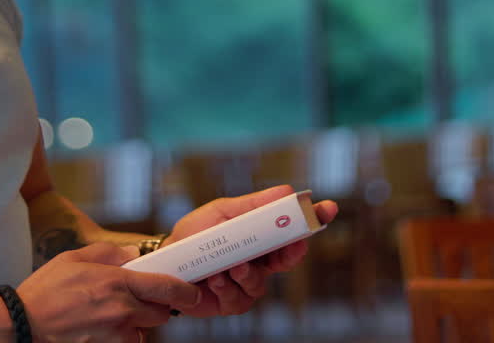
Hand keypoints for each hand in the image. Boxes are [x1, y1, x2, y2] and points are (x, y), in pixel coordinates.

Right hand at [17, 242, 202, 342]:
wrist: (21, 326)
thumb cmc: (43, 292)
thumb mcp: (72, 258)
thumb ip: (107, 254)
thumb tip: (132, 254)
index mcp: (116, 283)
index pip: (165, 287)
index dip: (184, 291)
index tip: (193, 292)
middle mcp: (121, 311)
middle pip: (160, 313)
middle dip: (156, 306)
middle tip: (140, 300)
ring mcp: (115, 335)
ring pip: (144, 331)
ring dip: (138, 324)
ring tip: (113, 316)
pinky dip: (124, 338)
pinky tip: (104, 329)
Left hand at [165, 184, 338, 317]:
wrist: (165, 261)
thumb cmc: (194, 235)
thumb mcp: (222, 212)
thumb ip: (254, 205)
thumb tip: (287, 190)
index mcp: (260, 235)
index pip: (294, 229)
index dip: (314, 220)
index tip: (327, 210)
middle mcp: (260, 260)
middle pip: (289, 258)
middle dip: (289, 253)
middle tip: (286, 248)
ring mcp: (248, 283)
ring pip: (262, 282)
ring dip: (246, 272)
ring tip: (229, 265)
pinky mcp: (233, 303)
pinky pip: (239, 299)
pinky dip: (226, 287)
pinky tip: (213, 278)